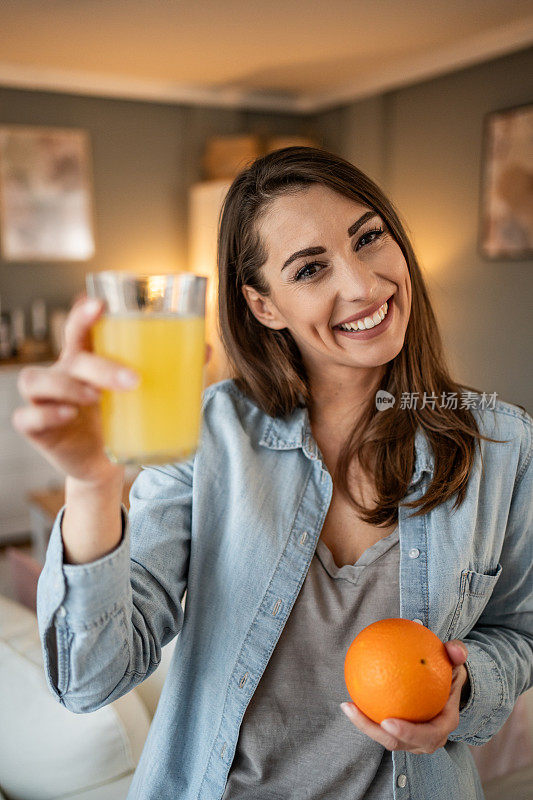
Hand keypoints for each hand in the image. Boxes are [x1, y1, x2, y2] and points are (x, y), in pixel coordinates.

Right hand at [12, 294, 212, 483]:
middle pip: (71, 357)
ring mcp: (45, 400)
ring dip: (66, 386)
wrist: (104, 462)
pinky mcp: (37, 428)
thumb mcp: (143, 393)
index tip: (100, 305)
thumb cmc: (122, 417)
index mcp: (86, 358)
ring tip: (96, 398)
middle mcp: (62, 373)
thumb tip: (204, 349)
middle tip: (134, 381)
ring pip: (37, 380)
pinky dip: (44, 414)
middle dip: (99, 365)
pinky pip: (26, 416)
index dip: (84, 314)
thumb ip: (169, 369)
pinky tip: (65, 415)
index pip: (79, 328)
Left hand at [340, 640, 469, 754]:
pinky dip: (364, 716)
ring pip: (385, 738)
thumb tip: (455, 649)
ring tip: (347, 706)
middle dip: (376, 733)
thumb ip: (456, 654)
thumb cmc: (448, 673)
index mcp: (443, 725)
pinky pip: (379, 727)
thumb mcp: (455, 662)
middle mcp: (427, 738)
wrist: (445, 688)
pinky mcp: (398, 734)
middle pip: (400, 743)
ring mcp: (411, 739)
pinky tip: (348, 699)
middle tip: (358, 713)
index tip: (387, 722)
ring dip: (364, 725)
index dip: (408, 734)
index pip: (428, 736)